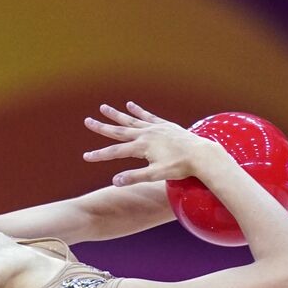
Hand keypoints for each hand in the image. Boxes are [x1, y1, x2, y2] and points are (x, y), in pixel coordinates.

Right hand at [82, 102, 227, 185]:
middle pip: (119, 131)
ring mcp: (155, 128)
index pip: (115, 152)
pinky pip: (147, 116)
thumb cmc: (179, 167)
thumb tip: (115, 182)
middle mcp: (145, 134)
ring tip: (104, 107)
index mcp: (142, 147)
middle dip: (102, 127)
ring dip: (116, 114)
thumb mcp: (155, 175)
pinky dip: (138, 110)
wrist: (201, 154)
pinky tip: (130, 104)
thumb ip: (135, 177)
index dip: (99, 155)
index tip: (85, 156)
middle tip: (87, 121)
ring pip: (131, 120)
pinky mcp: (164, 125)